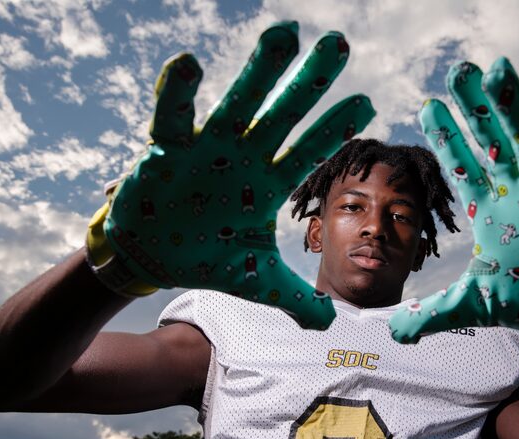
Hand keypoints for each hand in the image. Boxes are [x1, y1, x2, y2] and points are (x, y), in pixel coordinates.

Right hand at [88, 22, 374, 329]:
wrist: (153, 257)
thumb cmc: (205, 256)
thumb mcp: (254, 281)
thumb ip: (292, 298)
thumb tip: (330, 325)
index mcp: (266, 184)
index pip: (307, 152)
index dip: (333, 131)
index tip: (365, 106)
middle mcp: (243, 158)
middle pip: (283, 114)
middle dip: (309, 82)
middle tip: (338, 45)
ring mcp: (207, 149)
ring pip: (237, 103)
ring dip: (259, 71)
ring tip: (284, 32)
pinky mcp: (166, 151)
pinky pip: (172, 117)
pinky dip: (177, 94)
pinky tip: (188, 63)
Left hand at [389, 58, 518, 364]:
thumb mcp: (474, 304)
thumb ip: (434, 313)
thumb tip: (395, 333)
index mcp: (491, 210)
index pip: (463, 167)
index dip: (447, 138)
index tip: (428, 105)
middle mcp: (518, 195)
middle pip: (495, 142)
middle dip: (477, 109)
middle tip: (459, 72)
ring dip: (517, 110)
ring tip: (501, 72)